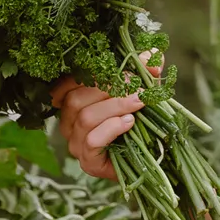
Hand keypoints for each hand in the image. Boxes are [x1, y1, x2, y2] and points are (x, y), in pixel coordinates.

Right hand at [50, 56, 161, 180]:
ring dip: (115, 106)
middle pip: (76, 99)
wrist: (146, 158)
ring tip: (139, 102)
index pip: (67, 82)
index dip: (91, 72)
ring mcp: (75, 144)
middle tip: (137, 86)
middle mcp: (67, 122)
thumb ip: (143, 70)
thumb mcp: (140, 88)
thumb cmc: (136, 118)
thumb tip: (151, 56)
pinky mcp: (88, 163)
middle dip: (109, 88)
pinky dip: (111, 128)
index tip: (121, 69)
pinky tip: (129, 122)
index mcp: (71, 101)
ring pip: (86, 118)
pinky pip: (92, 141)